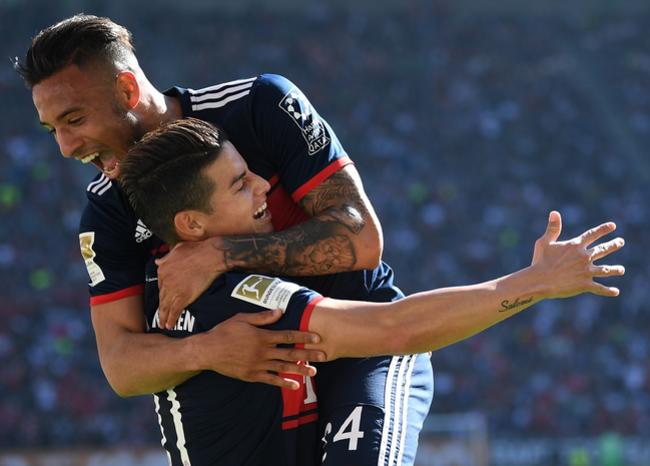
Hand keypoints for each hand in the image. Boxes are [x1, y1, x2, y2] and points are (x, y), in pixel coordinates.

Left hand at [156, 237, 227, 328]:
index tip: (164, 298)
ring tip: (162, 324)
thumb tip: (158, 261)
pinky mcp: (184, 297)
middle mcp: (166, 281)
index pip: (161, 284)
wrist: (210, 256)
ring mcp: (174, 290)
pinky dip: (171, 319)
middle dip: (161, 308)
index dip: (163, 293)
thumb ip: (166, 257)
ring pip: (166, 306)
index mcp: (163, 269)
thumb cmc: (197, 250)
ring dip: (163, 317)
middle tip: (160, 316)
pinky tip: (169, 325)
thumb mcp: (177, 249)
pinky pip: (175, 311)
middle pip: (162, 297)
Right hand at [197, 309, 325, 389]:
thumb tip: (280, 311)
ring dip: (300, 370)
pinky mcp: (252, 375)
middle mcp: (262, 351)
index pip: (287, 335)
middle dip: (308, 354)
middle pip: (290, 353)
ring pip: (283, 368)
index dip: (303, 336)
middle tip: (324, 356)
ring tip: (314, 372)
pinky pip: (271, 380)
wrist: (207, 351)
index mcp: (262, 336)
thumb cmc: (224, 331)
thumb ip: (262, 317)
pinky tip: (295, 385)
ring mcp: (258, 365)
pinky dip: (283, 383)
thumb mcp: (242, 318)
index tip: (317, 337)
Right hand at [531, 211, 624, 298]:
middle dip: (613, 245)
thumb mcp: (544, 242)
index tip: (613, 226)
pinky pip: (600, 288)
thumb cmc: (540, 261)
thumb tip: (554, 212)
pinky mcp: (585, 285)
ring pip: (606, 270)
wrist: (540, 281)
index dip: (603, 229)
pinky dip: (608, 290)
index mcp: (575, 246)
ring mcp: (586, 271)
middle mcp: (584, 257)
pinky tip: (615, 291)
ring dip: (615, 270)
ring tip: (621, 270)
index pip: (592, 234)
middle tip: (621, 242)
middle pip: (603, 250)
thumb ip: (552, 228)